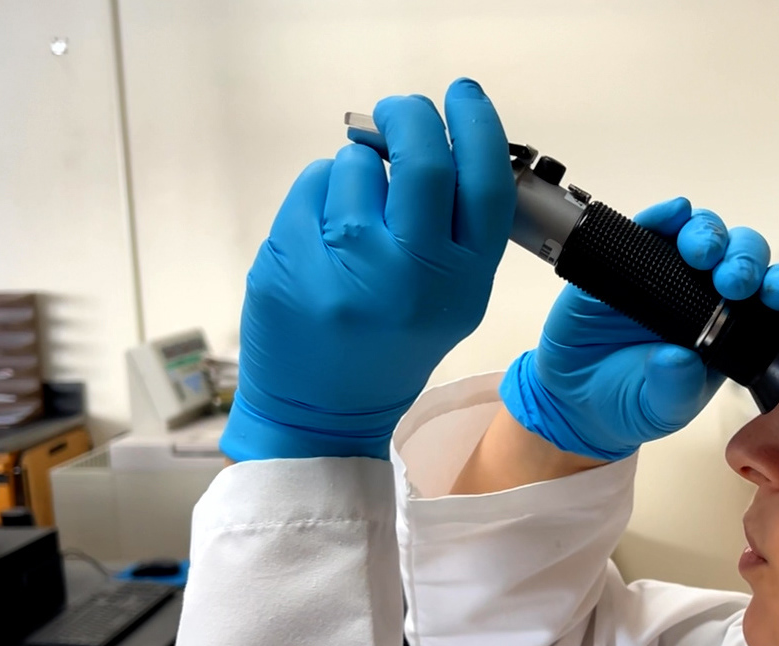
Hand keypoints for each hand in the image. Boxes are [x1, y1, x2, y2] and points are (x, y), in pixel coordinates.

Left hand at [221, 82, 514, 461]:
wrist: (320, 413)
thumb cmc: (391, 347)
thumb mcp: (452, 302)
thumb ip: (458, 231)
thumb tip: (447, 141)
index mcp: (463, 284)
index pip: (486, 182)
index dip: (478, 126)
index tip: (463, 98)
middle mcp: (410, 271)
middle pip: (421, 155)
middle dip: (409, 117)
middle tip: (400, 115)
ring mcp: (347, 262)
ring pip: (357, 163)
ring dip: (357, 167)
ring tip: (354, 211)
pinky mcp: (292, 255)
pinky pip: (313, 182)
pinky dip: (320, 191)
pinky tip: (322, 233)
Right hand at [500, 199, 778, 461]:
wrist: (578, 396)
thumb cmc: (631, 402)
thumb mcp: (660, 409)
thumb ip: (676, 389)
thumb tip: (681, 359)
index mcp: (730, 329)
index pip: (767, 298)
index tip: (774, 294)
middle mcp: (707, 294)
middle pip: (742, 256)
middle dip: (745, 259)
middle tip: (732, 279)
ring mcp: (670, 271)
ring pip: (704, 233)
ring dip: (710, 234)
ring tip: (700, 253)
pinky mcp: (631, 257)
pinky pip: (655, 227)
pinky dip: (666, 216)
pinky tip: (671, 215)